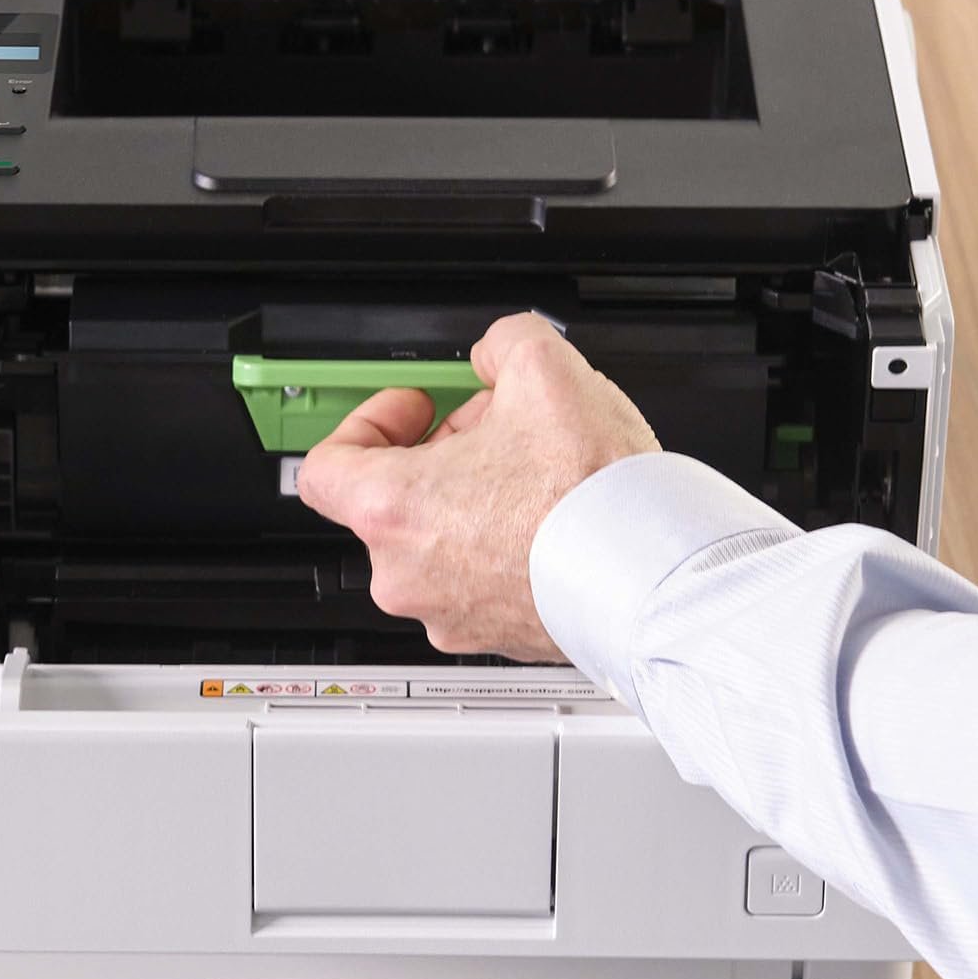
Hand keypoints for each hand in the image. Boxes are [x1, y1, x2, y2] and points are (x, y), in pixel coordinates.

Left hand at [296, 312, 660, 659]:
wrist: (651, 576)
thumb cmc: (591, 498)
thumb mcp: (544, 368)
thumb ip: (502, 343)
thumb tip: (498, 352)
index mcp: (393, 510)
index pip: (326, 468)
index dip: (367, 423)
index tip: (412, 409)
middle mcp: (407, 574)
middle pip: (394, 500)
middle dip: (441, 453)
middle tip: (493, 429)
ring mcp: (448, 614)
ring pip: (437, 543)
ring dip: (471, 502)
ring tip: (531, 472)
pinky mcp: (494, 635)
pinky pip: (477, 581)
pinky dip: (500, 547)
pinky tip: (551, 518)